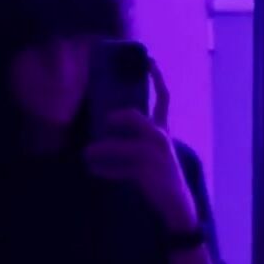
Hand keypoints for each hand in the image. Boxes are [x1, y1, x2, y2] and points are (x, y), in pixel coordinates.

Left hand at [84, 60, 197, 230]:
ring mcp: (155, 155)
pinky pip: (120, 168)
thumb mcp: (151, 153)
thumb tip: (103, 134)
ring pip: (121, 147)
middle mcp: (161, 138)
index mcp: (163, 130)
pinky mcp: (147, 172)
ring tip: (86, 154)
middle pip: (135, 119)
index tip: (149, 59)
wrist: (176, 204)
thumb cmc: (160, 176)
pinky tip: (93, 170)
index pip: (163, 99)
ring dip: (101, 151)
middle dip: (116, 118)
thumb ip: (134, 140)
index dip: (157, 78)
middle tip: (102, 120)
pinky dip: (105, 170)